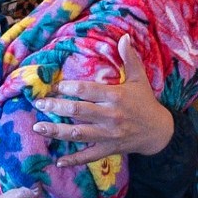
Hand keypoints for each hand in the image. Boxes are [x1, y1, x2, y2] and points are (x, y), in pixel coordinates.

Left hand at [31, 35, 173, 166]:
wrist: (159, 132)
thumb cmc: (145, 102)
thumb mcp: (139, 79)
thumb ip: (129, 58)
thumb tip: (124, 37)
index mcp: (116, 97)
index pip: (89, 91)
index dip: (71, 88)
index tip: (56, 86)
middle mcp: (110, 116)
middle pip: (79, 111)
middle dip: (56, 107)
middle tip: (39, 103)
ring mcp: (109, 135)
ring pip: (79, 133)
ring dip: (57, 131)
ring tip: (38, 127)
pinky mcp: (109, 149)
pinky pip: (89, 155)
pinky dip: (74, 160)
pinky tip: (58, 160)